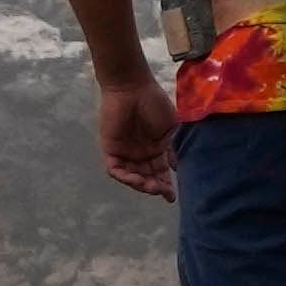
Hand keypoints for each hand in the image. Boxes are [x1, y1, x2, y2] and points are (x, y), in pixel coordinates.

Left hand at [93, 61, 181, 202]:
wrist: (133, 88)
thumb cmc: (154, 102)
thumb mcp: (171, 127)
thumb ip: (172, 148)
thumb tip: (175, 167)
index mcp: (154, 149)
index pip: (159, 172)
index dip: (165, 185)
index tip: (172, 197)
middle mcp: (139, 154)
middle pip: (146, 177)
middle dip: (154, 187)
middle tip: (163, 191)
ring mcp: (124, 153)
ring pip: (131, 176)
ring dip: (141, 184)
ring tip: (151, 187)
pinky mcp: (109, 150)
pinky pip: (115, 170)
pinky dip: (125, 177)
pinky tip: (136, 179)